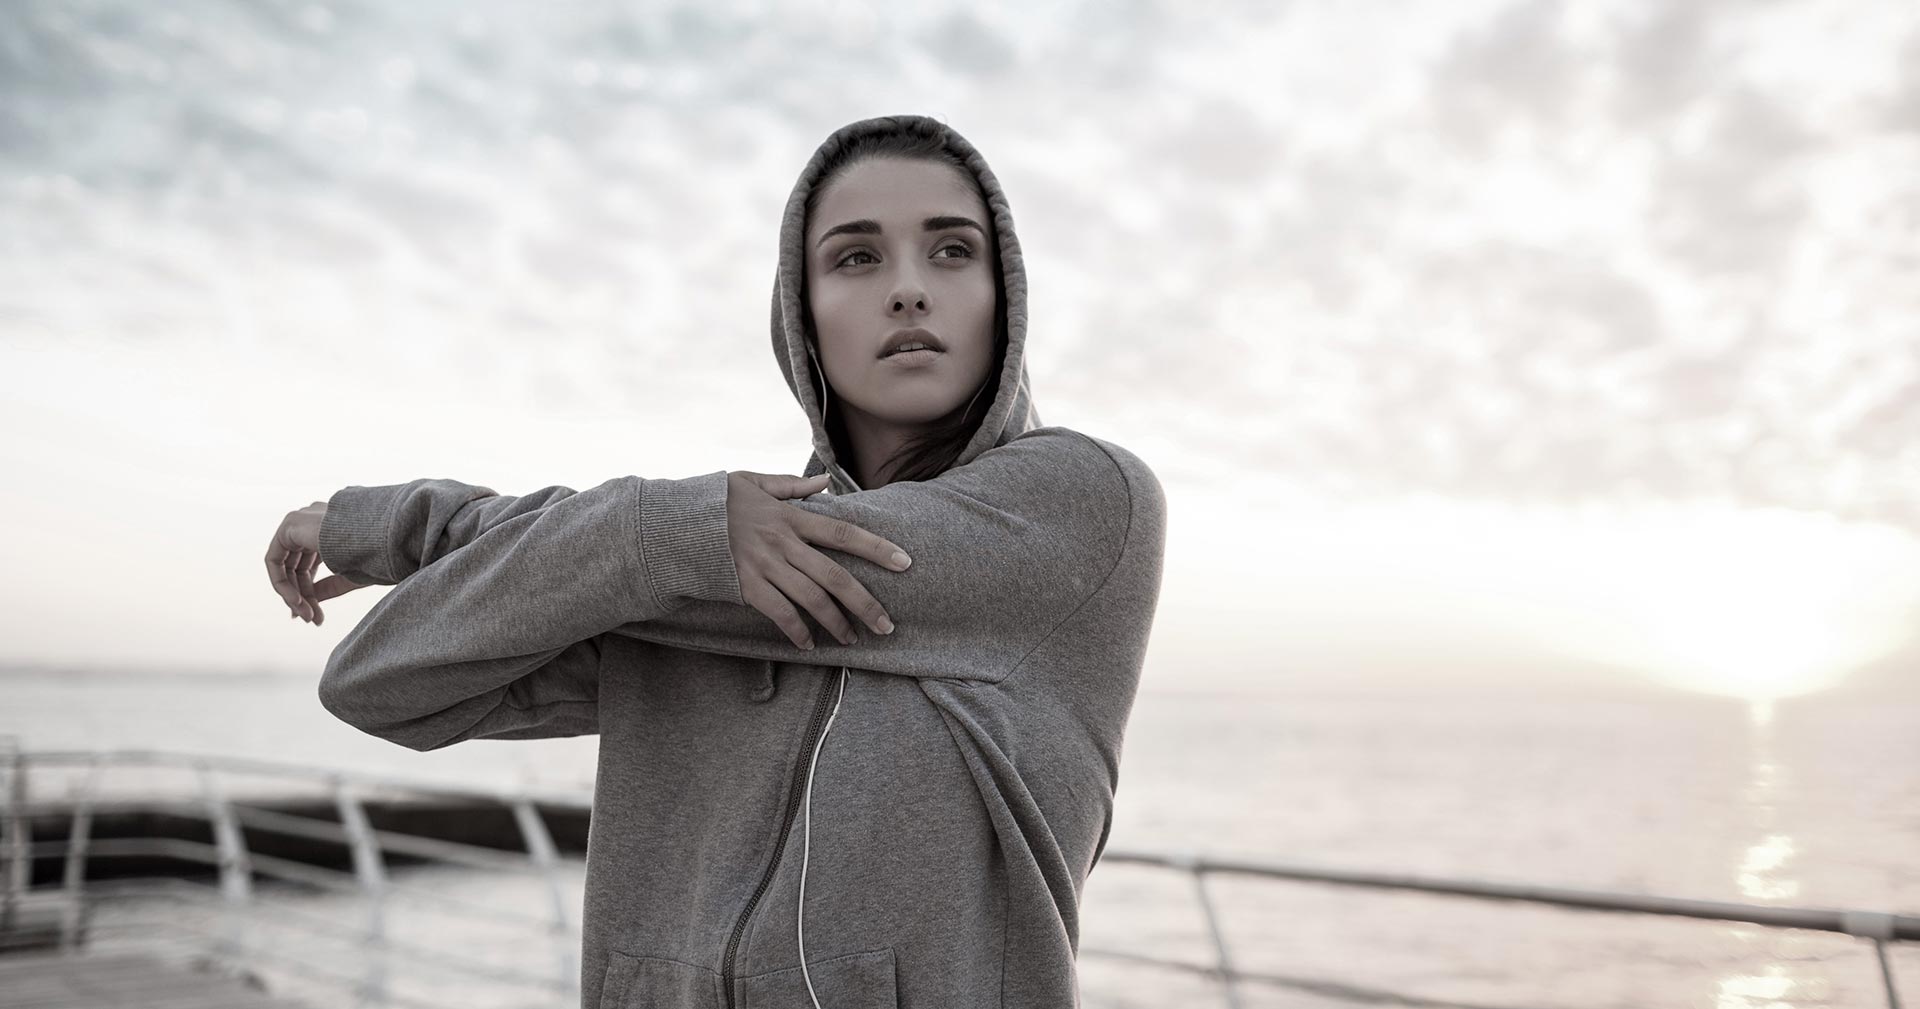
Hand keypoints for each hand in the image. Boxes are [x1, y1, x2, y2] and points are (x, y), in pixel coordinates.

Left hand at [266, 500, 368, 625]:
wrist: (383, 539)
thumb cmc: (378, 555)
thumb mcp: (349, 576)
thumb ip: (327, 588)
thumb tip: (307, 605)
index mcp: (333, 528)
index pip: (311, 563)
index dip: (309, 591)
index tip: (315, 615)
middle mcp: (315, 520)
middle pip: (297, 566)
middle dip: (302, 595)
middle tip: (311, 619)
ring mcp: (302, 520)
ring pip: (284, 565)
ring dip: (293, 593)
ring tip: (306, 614)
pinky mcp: (291, 524)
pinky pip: (274, 560)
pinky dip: (281, 583)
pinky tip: (296, 601)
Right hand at [726, 471, 911, 649]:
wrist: (674, 521)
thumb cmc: (715, 501)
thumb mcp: (753, 481)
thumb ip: (791, 485)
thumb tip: (824, 484)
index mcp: (791, 517)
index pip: (844, 532)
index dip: (877, 547)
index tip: (905, 563)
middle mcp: (783, 542)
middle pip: (835, 576)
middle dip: (866, 603)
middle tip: (887, 625)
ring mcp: (764, 566)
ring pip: (812, 599)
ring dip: (836, 623)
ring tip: (852, 639)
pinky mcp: (745, 586)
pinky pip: (779, 613)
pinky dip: (797, 631)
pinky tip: (809, 645)